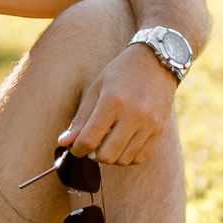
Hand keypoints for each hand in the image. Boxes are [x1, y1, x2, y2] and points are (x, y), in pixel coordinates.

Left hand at [59, 43, 176, 168]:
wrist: (156, 62)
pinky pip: (139, 158)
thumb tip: (64, 142)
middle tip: (91, 145)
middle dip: (93, 155)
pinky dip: (126, 157)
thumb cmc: (121, 74)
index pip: (89, 139)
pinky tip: (121, 145)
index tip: (75, 148)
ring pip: (123, 160)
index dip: (77, 149)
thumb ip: (81, 118)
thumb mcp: (96, 89)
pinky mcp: (159, 131)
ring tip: (106, 142)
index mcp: (113, 102)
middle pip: (107, 155)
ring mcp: (149, 125)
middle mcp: (133, 116)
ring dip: (110, 157)